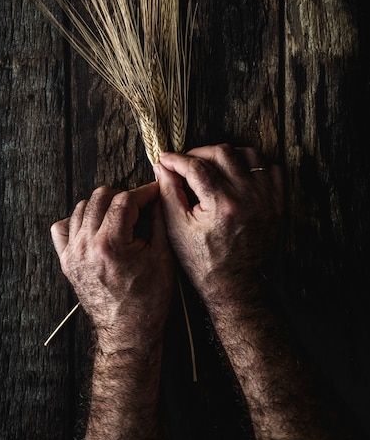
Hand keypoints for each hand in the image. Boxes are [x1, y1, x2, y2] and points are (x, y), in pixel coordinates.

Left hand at [50, 182, 174, 354]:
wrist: (128, 333)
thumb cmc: (149, 300)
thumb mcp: (163, 257)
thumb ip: (159, 220)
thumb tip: (158, 195)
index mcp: (111, 244)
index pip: (125, 199)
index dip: (144, 192)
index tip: (154, 193)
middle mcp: (86, 245)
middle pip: (101, 196)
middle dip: (123, 196)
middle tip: (139, 206)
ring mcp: (73, 254)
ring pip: (82, 207)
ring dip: (102, 206)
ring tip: (120, 217)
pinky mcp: (66, 262)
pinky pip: (63, 228)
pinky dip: (78, 221)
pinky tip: (95, 227)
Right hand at [154, 144, 282, 309]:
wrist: (236, 288)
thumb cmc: (203, 262)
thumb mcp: (177, 230)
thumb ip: (169, 193)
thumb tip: (162, 166)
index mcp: (221, 204)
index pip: (195, 165)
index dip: (176, 159)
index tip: (165, 159)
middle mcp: (247, 196)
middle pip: (222, 152)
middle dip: (198, 152)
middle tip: (186, 163)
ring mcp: (266, 198)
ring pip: (249, 154)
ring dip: (227, 154)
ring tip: (211, 165)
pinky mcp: (276, 203)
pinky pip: (270, 168)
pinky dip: (253, 164)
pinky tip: (236, 173)